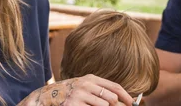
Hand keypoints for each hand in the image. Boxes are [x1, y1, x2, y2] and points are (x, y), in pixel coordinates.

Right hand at [18, 74, 135, 105]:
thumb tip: (121, 100)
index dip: (125, 96)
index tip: (132, 103)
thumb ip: (101, 90)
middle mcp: (86, 85)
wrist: (48, 96)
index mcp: (91, 78)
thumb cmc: (71, 93)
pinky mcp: (74, 105)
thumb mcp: (86, 86)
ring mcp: (79, 95)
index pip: (114, 87)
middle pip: (111, 99)